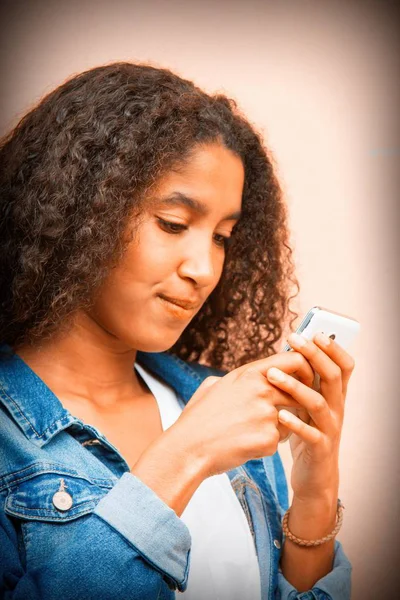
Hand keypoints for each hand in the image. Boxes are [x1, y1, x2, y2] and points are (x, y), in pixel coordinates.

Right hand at [171, 351, 314, 477]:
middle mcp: (262, 390)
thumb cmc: (198, 418)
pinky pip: (278, 441)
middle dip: (294, 404)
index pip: (295, 360)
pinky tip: (243, 445)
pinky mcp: (269, 439)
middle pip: (298, 392)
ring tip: (247, 432)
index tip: (304, 379)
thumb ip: (240, 378)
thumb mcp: (214, 385)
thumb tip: (252, 376)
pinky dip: (265, 445)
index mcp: (250, 373)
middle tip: (277, 414)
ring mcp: (267, 415)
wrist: (187, 448)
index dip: (305, 369)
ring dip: (276, 426)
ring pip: (289, 419)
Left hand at [266, 332, 354, 499]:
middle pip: (332, 376)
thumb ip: (305, 383)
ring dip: (295, 386)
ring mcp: (330, 429)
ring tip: (272, 374)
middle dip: (314, 355)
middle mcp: (337, 409)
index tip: (315, 332)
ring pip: (319, 403)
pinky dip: (295, 423)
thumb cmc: (308, 433)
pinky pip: (310, 434)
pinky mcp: (320, 448)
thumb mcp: (308, 405)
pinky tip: (279, 414)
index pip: (344, 366)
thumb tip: (290, 352)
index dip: (333, 348)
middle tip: (293, 340)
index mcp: (335, 395)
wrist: (315, 476)